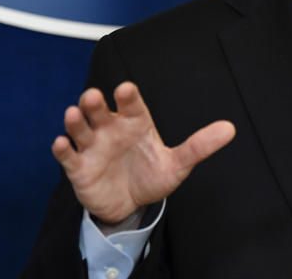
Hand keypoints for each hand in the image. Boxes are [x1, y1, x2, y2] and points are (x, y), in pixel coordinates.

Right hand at [51, 81, 235, 223]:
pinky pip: (67, 155)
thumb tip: (230, 129)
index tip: (126, 88)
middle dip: (95, 102)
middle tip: (94, 96)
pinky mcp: (78, 167)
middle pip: (99, 110)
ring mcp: (93, 146)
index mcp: (135, 122)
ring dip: (75, 120)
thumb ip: (200, 146)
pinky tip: (61, 143)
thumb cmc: (151, 174)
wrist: (130, 205)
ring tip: (73, 114)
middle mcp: (111, 128)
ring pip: (80, 127)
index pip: (131, 104)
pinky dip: (62, 148)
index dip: (128, 96)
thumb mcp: (178, 164)